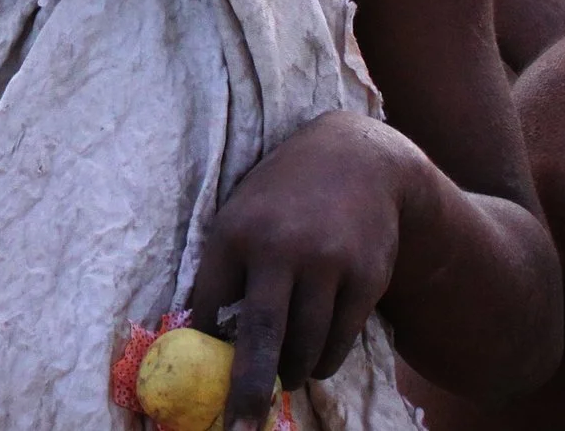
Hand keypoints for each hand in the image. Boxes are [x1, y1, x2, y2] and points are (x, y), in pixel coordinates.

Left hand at [188, 111, 417, 430]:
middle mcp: (282, 247)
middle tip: (238, 429)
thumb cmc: (282, 196)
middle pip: (263, 335)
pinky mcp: (367, 276)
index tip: (197, 374)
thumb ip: (224, 265)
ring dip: (292, 373)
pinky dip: (324, 357)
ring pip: (307, 344)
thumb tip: (200, 332)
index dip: (205, 343)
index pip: (212, 304)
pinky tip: (314, 356)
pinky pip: (340, 337)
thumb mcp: (241, 213)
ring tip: (284, 378)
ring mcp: (330, 262)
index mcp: (237, 231)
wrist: (356, 160)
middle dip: (249, 389)